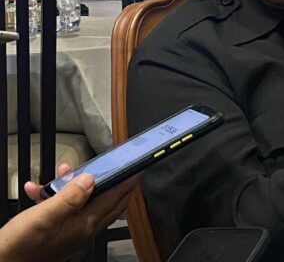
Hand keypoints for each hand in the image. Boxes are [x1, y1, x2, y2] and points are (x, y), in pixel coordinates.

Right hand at [0, 163, 137, 261]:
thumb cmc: (18, 246)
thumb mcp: (44, 216)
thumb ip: (70, 196)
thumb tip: (90, 179)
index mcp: (85, 225)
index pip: (116, 198)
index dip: (128, 180)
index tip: (137, 166)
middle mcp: (84, 230)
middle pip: (108, 200)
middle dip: (109, 179)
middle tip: (112, 164)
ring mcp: (72, 232)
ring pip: (84, 201)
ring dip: (76, 185)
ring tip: (62, 173)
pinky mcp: (59, 233)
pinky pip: (65, 209)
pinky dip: (55, 197)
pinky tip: (38, 190)